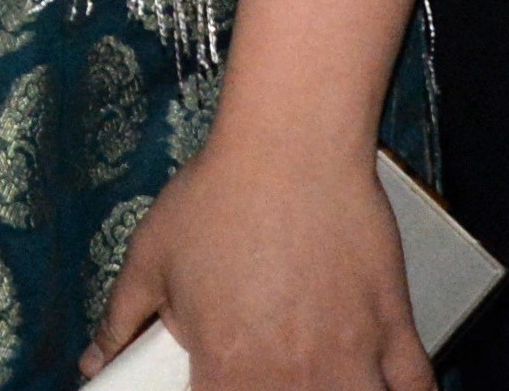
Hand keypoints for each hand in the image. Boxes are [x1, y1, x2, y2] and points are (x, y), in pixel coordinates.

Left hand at [89, 109, 433, 390]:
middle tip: (265, 373)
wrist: (291, 142)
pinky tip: (384, 389)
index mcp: (230, 369)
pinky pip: (416, 386)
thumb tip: (93, 361)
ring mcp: (352, 356)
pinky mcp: (395, 328)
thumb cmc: (219, 194)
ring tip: (318, 381)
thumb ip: (121, 319)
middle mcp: (294, 376)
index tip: (212, 386)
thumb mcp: (152, 256)